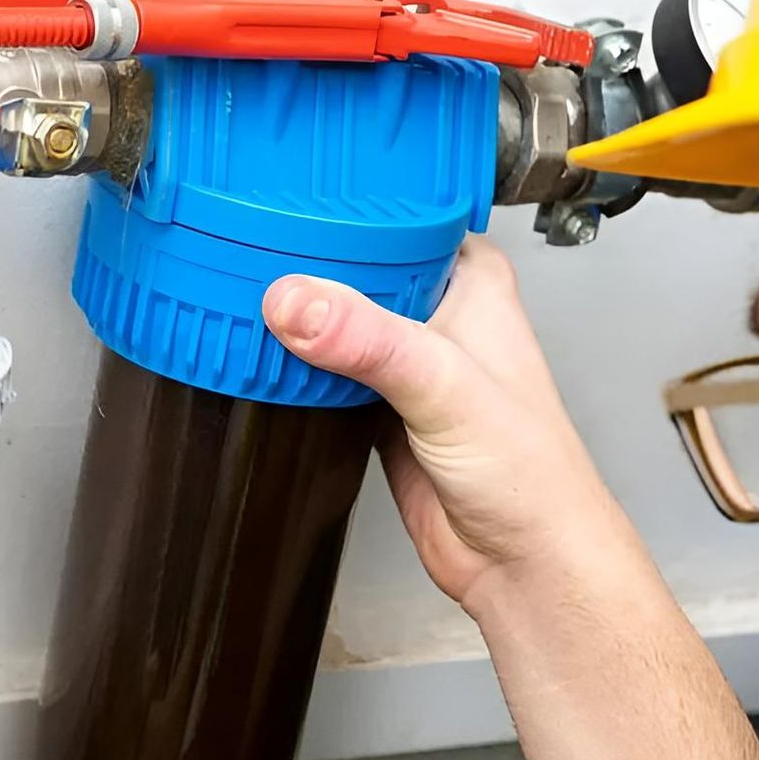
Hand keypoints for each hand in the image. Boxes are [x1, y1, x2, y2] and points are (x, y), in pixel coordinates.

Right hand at [263, 236, 634, 612]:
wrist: (521, 561)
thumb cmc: (528, 472)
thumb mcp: (444, 386)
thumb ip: (369, 340)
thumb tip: (295, 302)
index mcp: (471, 280)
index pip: (396, 215)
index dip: (340, 207)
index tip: (274, 198)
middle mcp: (438, 313)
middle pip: (353, 267)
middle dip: (303, 266)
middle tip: (235, 248)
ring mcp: (405, 363)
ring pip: (334, 324)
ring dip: (293, 321)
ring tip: (230, 293)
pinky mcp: (377, 410)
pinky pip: (322, 376)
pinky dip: (293, 371)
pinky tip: (258, 358)